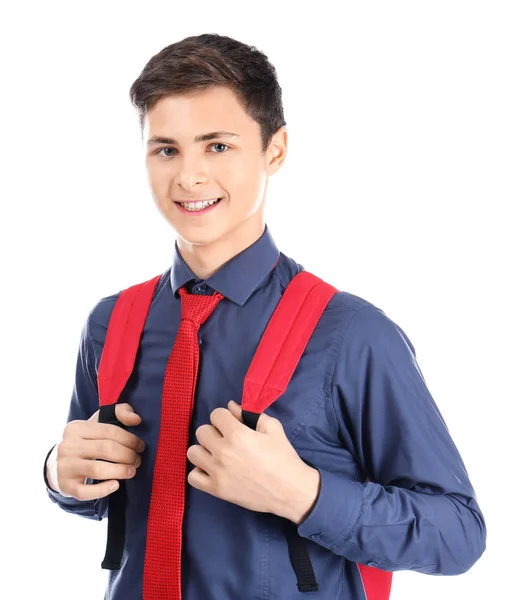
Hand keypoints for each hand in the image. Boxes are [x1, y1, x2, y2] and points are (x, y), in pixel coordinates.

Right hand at [51, 403, 145, 500]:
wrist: (58, 464)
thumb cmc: (86, 441)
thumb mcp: (98, 422)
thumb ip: (120, 412)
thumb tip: (136, 419)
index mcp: (76, 428)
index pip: (110, 431)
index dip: (130, 439)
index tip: (140, 446)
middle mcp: (67, 446)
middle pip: (106, 449)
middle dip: (128, 455)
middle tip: (137, 460)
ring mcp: (65, 467)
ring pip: (97, 469)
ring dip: (120, 471)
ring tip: (131, 471)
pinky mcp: (65, 486)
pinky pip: (86, 491)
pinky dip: (103, 490)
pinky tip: (116, 485)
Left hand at [187, 400, 320, 521]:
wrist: (289, 490)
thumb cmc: (283, 456)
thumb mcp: (272, 428)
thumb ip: (250, 414)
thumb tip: (231, 406)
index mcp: (237, 434)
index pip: (215, 415)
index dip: (225, 417)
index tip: (232, 424)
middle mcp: (223, 451)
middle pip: (202, 431)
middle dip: (214, 432)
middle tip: (226, 440)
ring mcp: (217, 472)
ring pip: (193, 452)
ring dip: (204, 451)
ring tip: (217, 455)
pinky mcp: (216, 489)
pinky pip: (193, 477)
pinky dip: (200, 472)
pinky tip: (212, 470)